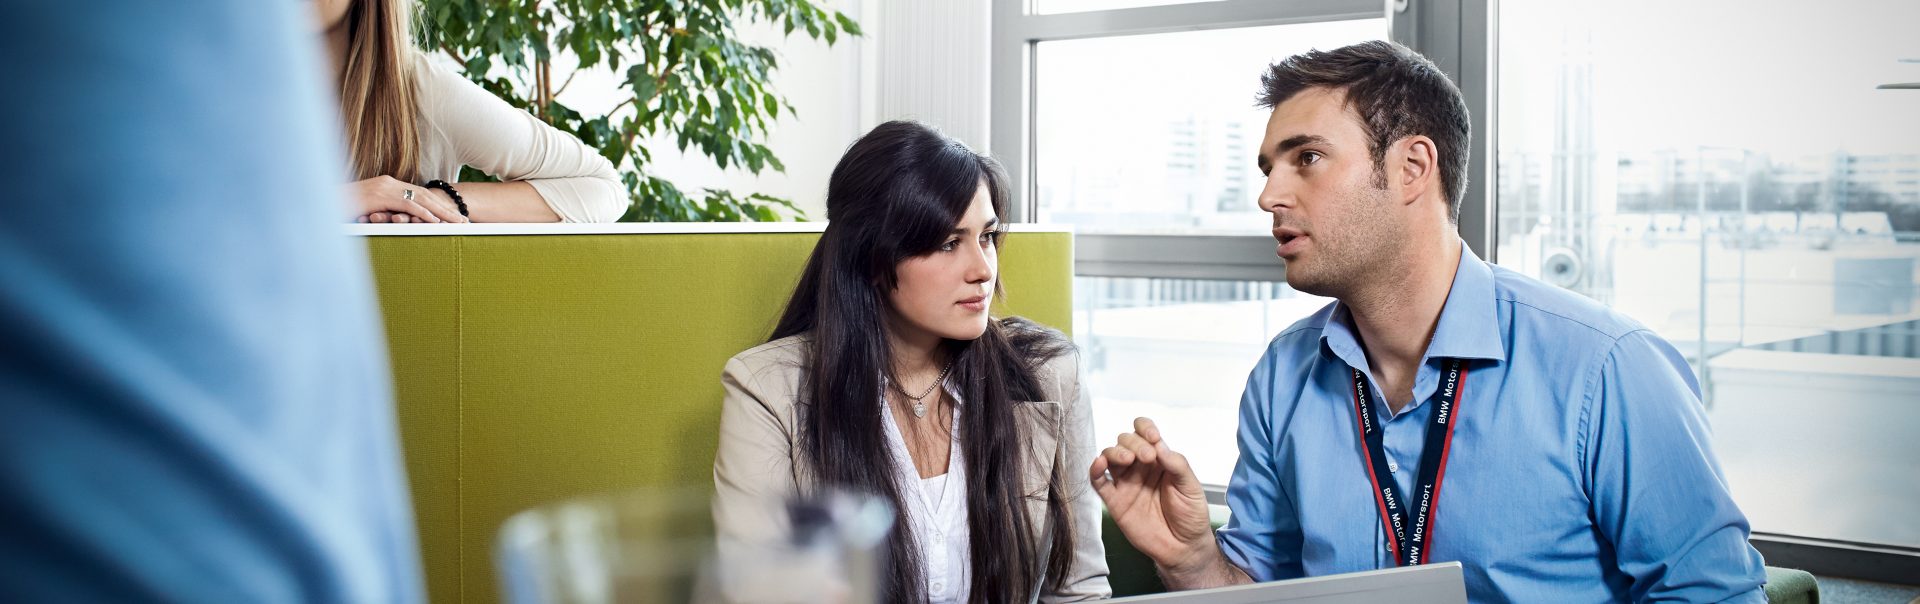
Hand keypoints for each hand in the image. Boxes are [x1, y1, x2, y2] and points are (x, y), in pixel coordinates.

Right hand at [348, 175, 467, 222]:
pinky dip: (423, 213)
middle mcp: (390, 183)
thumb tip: (397, 220)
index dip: (439, 206)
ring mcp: (386, 188)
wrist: (323, 200)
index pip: (420, 195)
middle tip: (464, 221)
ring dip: (442, 212)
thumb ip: (384, 211)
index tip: (453, 216)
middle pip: (426, 196)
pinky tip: (436, 221)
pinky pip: (407, 205)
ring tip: (457, 222)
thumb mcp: (368, 209)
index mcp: (389, 185)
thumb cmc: (343, 208)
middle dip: (446, 209)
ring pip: (421, 200)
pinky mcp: (381, 196)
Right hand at [1090, 417, 1218, 577]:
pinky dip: (1094, 471)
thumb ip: (1177, 464)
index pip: (1146, 434)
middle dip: (1134, 443)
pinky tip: (1099, 464)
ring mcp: (1126, 483)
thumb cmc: (1190, 515)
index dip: (1146, 429)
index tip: (1154, 437)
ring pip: (1110, 457)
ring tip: (1128, 459)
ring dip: (1115, 452)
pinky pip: (1098, 482)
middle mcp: (1140, 468)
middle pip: (1125, 442)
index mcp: (1159, 460)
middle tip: (1148, 457)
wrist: (1183, 548)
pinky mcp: (1115, 501)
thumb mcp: (1191, 487)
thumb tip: (1160, 445)